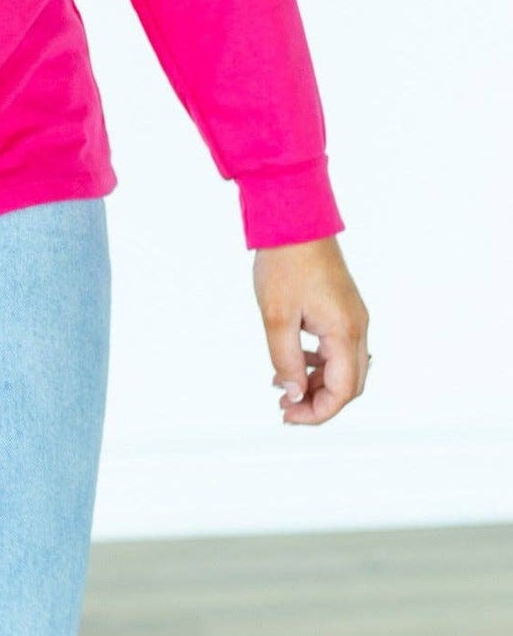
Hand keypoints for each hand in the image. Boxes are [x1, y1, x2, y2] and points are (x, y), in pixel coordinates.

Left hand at [253, 234, 370, 424]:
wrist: (295, 220)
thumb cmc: (286, 262)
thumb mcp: (277, 317)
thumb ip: (286, 360)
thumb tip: (293, 393)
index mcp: (345, 331)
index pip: (344, 391)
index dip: (318, 412)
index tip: (290, 415)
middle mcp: (357, 327)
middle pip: (349, 384)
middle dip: (319, 402)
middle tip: (286, 408)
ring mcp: (352, 317)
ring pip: (344, 367)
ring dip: (317, 383)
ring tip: (283, 386)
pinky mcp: (343, 309)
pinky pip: (338, 348)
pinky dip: (318, 363)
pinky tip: (292, 361)